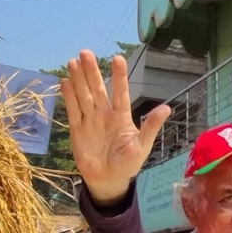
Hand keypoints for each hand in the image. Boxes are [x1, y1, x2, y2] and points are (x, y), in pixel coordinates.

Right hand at [60, 50, 170, 204]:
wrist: (108, 180)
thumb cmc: (128, 163)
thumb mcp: (142, 146)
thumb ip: (151, 127)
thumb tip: (166, 108)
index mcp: (121, 116)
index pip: (120, 92)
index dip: (119, 76)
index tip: (117, 58)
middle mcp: (104, 113)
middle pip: (97, 88)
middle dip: (92, 71)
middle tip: (85, 53)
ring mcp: (90, 120)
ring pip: (83, 96)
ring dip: (78, 79)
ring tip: (73, 62)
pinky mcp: (77, 130)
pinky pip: (73, 111)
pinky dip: (68, 97)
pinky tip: (65, 82)